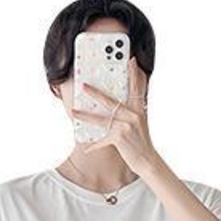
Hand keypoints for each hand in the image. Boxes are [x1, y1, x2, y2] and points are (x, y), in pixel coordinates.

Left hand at [71, 57, 156, 174]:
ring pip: (101, 119)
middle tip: (83, 85)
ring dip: (85, 116)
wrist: (147, 160)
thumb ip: (131, 112)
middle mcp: (133, 115)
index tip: (131, 60)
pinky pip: (102, 140)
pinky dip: (94, 145)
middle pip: (110, 101)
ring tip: (73, 112)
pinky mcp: (120, 138)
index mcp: (138, 110)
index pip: (136, 88)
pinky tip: (86, 148)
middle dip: (95, 93)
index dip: (134, 73)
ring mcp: (126, 126)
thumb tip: (116, 105)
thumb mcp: (140, 123)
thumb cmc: (141, 142)